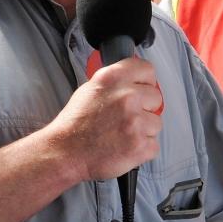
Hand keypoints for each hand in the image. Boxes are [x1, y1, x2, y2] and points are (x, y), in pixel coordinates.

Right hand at [50, 57, 163, 181]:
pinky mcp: (140, 145)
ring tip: (122, 134)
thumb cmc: (75, 125)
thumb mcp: (90, 89)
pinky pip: (154, 145)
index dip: (145, 81)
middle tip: (126, 117)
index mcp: (112, 79)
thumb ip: (115, 82)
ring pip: (156, 123)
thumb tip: (133, 80)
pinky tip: (125, 146)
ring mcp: (135, 122)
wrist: (66, 152)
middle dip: (145, 107)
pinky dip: (142, 149)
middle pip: (156, 96)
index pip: (147, 69)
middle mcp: (126, 97)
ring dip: (143, 130)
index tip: (142, 88)